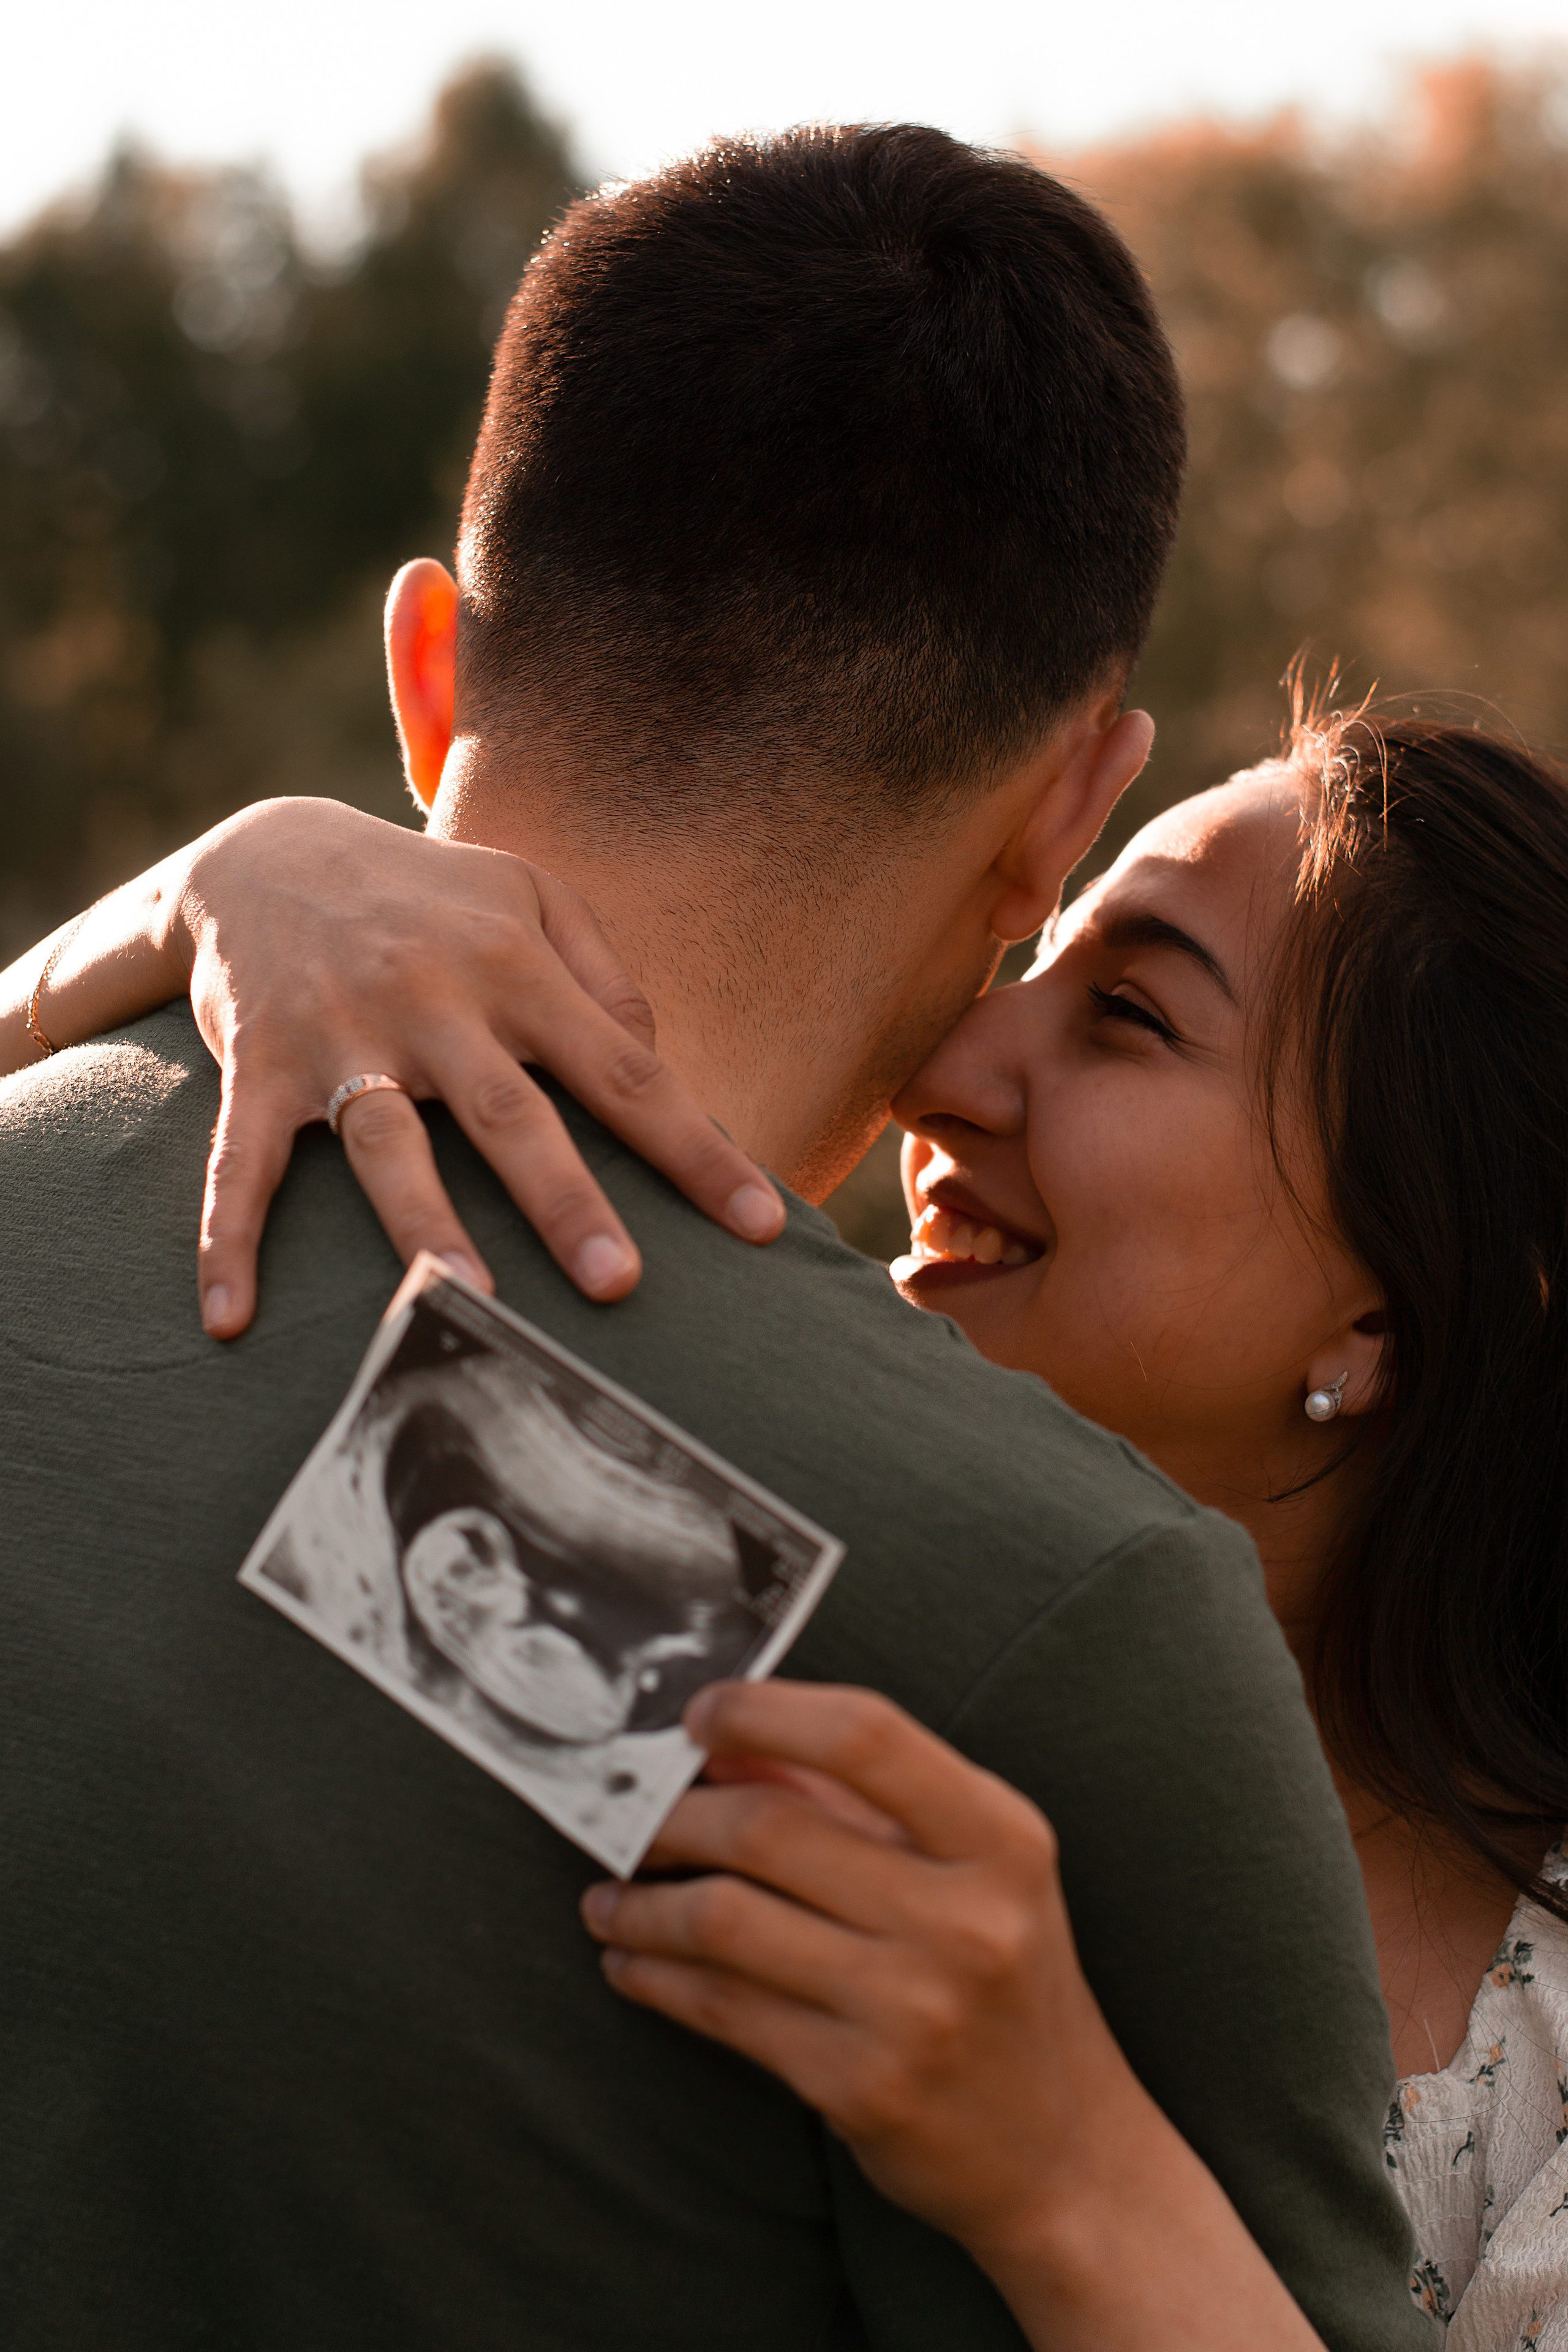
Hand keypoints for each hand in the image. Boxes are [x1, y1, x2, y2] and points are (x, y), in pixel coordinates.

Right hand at [175, 799, 783, 1334]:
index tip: (759, 1224)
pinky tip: (233, 1316)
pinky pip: (242, 1161)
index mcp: (514, 965)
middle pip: (510, 1113)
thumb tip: (657, 1064)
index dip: (695, 1149)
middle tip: (618, 1283)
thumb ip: (605, 978)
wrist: (261, 856)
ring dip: (422, 1223)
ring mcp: (341, 1036)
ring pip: (387, 1141)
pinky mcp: (259, 1067)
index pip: (623, 1069)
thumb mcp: (531, 899)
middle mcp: (432, 1000)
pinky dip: (229, 1237)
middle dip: (566, 1199)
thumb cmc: (429, 897)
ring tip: (460, 1302)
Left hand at [582, 1680, 1098, 2263]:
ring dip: (644, 1904)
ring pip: (726, 1921)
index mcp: (1000, 1838)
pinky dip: (657, 1977)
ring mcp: (913, 2007)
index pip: (865, 1735)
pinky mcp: (861, 2086)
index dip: (763, 1712)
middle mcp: (965, 1917)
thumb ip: (857, 1799)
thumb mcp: (969, 1869)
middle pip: (769, 1827)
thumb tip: (725, 1743)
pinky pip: (724, 2010)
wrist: (1062, 2151)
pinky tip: (633, 1963)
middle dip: (674, 1815)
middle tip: (631, 1816)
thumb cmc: (1001, 1978)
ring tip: (611, 1897)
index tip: (700, 1715)